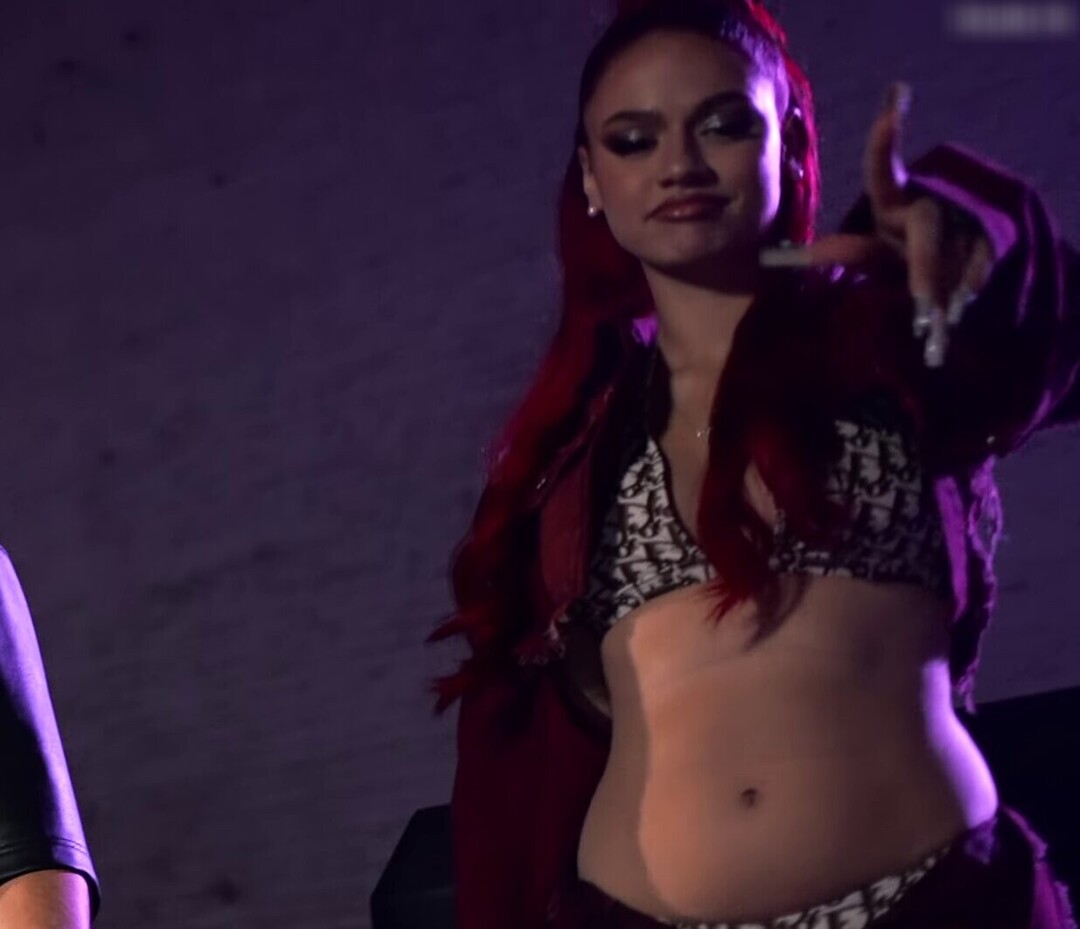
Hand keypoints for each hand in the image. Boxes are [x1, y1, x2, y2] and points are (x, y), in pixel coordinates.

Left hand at [761, 82, 996, 367]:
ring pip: (953, 250)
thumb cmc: (894, 262)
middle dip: (925, 267)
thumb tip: (771, 258)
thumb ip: (839, 256)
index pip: (883, 168)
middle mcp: (926, 201)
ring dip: (942, 289)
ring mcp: (961, 216)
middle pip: (926, 224)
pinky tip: (958, 310)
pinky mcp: (990, 236)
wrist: (949, 275)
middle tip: (921, 305)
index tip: (898, 92)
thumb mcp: (867, 258)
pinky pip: (979, 263)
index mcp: (891, 200)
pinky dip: (967, 289)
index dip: (887, 135)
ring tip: (933, 323)